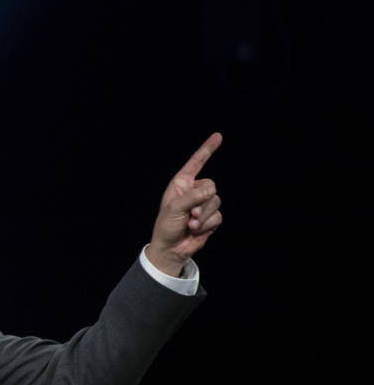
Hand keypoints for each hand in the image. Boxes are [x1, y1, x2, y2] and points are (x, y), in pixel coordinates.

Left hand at [146, 132, 222, 276]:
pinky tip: (197, 230)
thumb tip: (212, 190)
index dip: (207, 149)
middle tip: (190, 214)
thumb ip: (192, 196)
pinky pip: (218, 216)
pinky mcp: (211, 217)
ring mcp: (203, 204)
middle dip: (202, 202)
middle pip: (211, 186)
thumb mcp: (174, 208)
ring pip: (216, 202)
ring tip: (191, 224)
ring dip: (204, 216)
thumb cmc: (166, 226)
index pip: (196, 163)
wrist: (171, 248)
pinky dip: (208, 224)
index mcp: (182, 183)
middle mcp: (194, 191)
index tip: (218, 136)